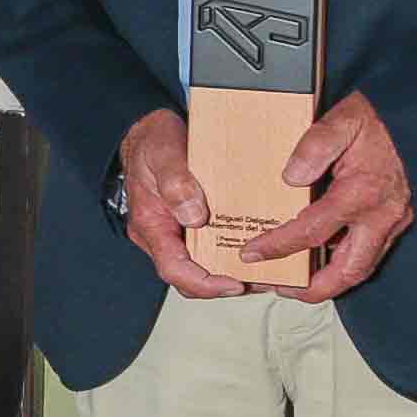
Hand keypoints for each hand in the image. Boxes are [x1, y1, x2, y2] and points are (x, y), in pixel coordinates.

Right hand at [116, 108, 245, 299]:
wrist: (148, 132)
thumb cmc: (152, 141)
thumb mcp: (162, 152)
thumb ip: (175, 183)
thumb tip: (194, 217)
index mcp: (151, 224)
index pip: (173, 269)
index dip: (204, 283)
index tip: (234, 284)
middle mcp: (162, 235)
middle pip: (190, 277)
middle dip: (225, 284)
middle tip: (263, 280)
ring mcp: (175, 232)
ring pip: (202, 265)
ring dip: (233, 271)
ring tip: (268, 268)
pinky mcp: (189, 225)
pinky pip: (209, 248)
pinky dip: (232, 252)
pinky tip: (258, 245)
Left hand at [241, 90, 414, 298]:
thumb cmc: (379, 120)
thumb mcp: (343, 120)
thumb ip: (315, 145)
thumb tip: (291, 178)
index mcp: (361, 194)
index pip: (311, 232)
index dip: (278, 247)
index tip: (250, 254)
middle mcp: (381, 217)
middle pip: (348, 271)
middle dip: (313, 289)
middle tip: (281, 288)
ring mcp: (393, 222)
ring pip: (362, 267)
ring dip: (330, 281)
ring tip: (296, 281)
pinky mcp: (397, 221)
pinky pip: (371, 253)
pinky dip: (344, 262)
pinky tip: (321, 257)